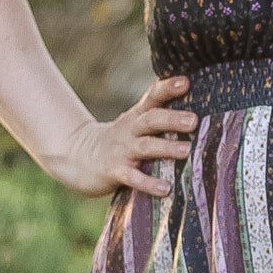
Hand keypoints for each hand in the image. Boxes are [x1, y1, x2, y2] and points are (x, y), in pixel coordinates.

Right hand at [50, 75, 199, 196]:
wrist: (79, 157)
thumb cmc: (119, 140)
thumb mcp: (134, 122)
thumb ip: (157, 113)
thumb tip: (189, 93)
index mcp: (137, 116)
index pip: (152, 97)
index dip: (167, 88)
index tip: (185, 82)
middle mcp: (130, 130)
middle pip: (151, 120)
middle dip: (172, 119)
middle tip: (193, 121)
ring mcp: (122, 151)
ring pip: (145, 147)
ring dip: (166, 148)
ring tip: (187, 150)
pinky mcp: (114, 171)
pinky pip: (133, 178)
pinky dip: (148, 184)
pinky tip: (165, 189)